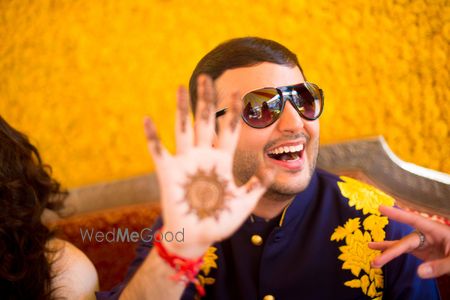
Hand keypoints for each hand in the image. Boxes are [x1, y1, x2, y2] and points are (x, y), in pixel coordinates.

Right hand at [143, 75, 273, 258]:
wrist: (196, 237)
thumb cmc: (220, 221)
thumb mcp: (244, 202)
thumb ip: (258, 185)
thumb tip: (273, 167)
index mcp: (221, 160)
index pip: (229, 129)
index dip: (233, 111)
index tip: (238, 92)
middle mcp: (203, 155)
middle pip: (206, 121)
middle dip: (207, 99)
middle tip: (207, 77)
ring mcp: (185, 162)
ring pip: (183, 128)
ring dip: (181, 108)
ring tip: (181, 87)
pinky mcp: (168, 173)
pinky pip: (158, 151)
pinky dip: (152, 136)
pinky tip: (147, 119)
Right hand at [369, 205, 449, 277]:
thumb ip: (440, 266)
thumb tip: (419, 272)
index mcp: (436, 230)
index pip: (414, 219)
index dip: (397, 214)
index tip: (380, 208)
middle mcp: (427, 235)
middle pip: (405, 242)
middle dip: (390, 251)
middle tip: (376, 262)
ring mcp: (424, 244)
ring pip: (402, 246)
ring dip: (387, 251)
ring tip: (370, 253)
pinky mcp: (424, 252)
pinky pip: (405, 252)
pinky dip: (393, 252)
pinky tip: (379, 253)